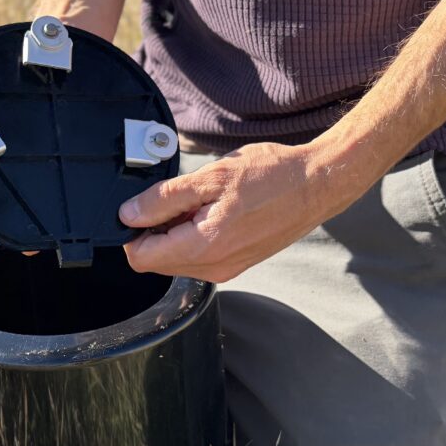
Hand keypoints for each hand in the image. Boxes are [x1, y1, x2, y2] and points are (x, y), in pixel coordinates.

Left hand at [120, 140, 366, 282]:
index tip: (144, 207)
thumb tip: (129, 214)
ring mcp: (227, 269)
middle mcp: (214, 267)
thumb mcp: (210, 177)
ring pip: (177, 261)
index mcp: (203, 246)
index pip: (141, 258)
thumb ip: (164, 199)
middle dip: (155, 232)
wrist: (316, 185)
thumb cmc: (271, 176)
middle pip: (156, 262)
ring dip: (176, 234)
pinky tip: (213, 211)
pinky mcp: (236, 265)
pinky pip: (198, 258)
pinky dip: (194, 237)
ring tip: (201, 202)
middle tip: (179, 199)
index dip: (132, 232)